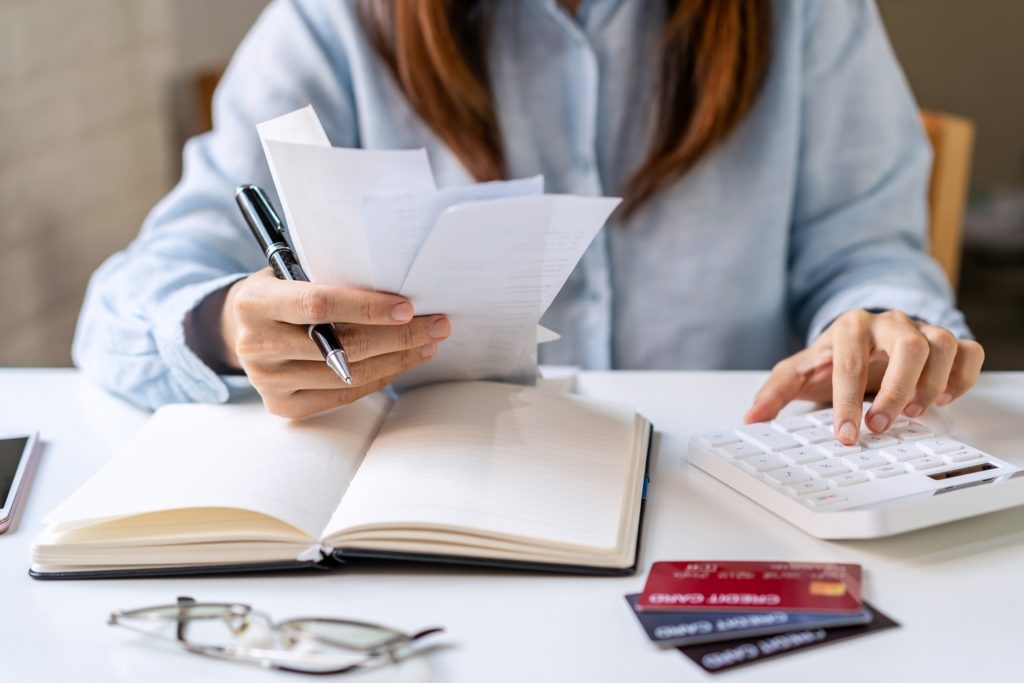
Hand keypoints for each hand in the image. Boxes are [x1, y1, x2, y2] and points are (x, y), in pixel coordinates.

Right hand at [217, 269, 448, 418]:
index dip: (367, 307)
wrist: (240, 326)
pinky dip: (377, 379)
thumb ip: (331, 278)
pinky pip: (341, 395)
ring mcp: (267, 380)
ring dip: (396, 359)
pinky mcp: (281, 405)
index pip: (319, 305)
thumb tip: (399, 291)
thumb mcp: (293, 271)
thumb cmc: (282, 290)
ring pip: (348, 374)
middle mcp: (256, 344)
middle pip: (342, 346)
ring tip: (426, 344)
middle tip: (437, 325)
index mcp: (255, 302)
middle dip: (398, 336)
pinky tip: (400, 362)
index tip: (408, 307)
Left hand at [744, 309, 983, 443]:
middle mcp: (889, 323)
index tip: (846, 434)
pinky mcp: (947, 341)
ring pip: (943, 345)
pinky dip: (963, 377)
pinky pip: (969, 351)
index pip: (850, 362)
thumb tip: (752, 417)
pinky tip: (945, 399)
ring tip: (915, 414)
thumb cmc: (832, 358)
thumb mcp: (800, 371)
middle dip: (897, 391)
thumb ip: (775, 392)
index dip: (847, 401)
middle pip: (908, 347)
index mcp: (849, 327)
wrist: (860, 338)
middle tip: (881, 426)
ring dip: (932, 384)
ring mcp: (921, 330)